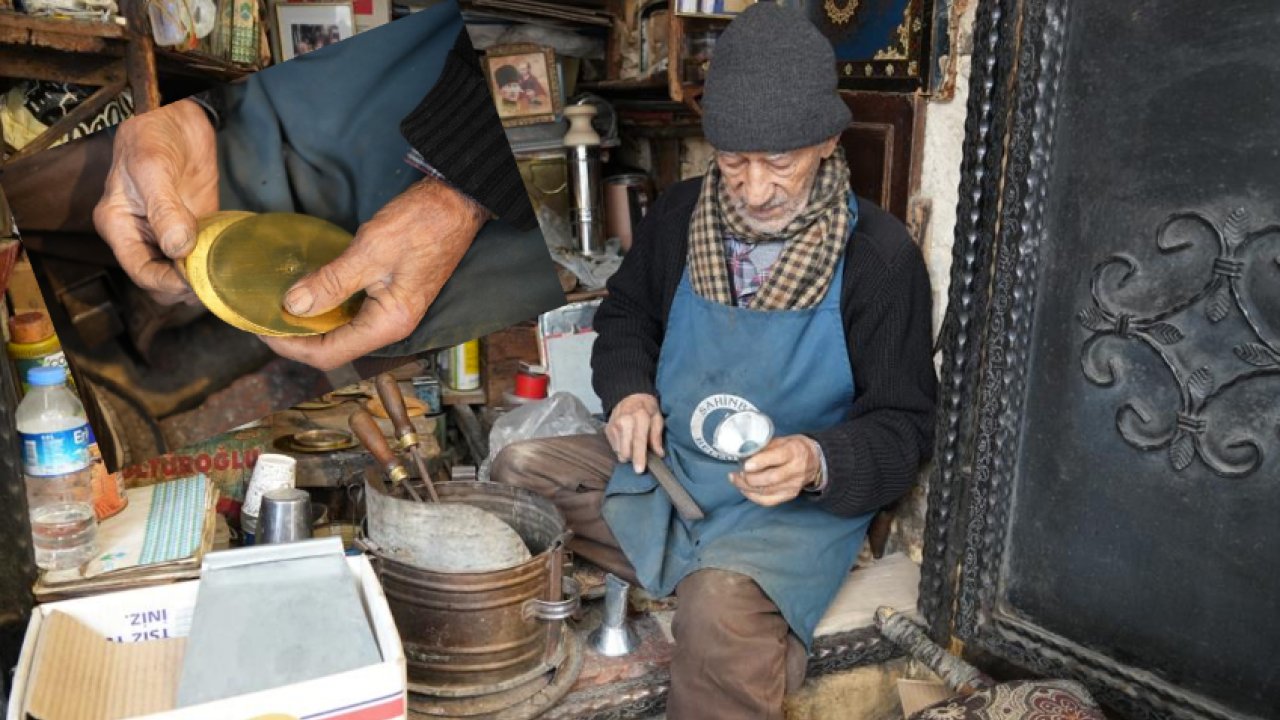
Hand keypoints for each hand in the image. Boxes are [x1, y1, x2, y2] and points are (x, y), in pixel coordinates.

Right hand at [93, 99, 218, 305]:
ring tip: (225, 278)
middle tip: (215, 283)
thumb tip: (178, 249)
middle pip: (160, 281)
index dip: (167, 282)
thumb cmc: (151, 135)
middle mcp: (141, 235)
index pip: (140, 272)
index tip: (194, 281)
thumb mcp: (152, 169)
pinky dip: (216, 264)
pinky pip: (203, 256)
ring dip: (202, 280)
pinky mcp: (194, 226)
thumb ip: (165, 210)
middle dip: (185, 288)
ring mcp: (168, 233)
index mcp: (119, 226)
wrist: (176, 114)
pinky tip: (232, 263)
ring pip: (182, 274)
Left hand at [261, 176, 486, 369]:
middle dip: (297, 338)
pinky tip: (308, 292)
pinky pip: (352, 314)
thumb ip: (331, 282)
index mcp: (389, 323)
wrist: (456, 203)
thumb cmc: (422, 224)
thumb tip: (293, 307)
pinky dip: (327, 307)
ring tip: (279, 306)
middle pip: (335, 348)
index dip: (291, 346)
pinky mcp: (392, 297)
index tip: (261, 326)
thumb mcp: (370, 251)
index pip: (330, 353)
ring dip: (310, 323)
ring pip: (342, 331)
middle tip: (263, 317)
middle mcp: (392, 325)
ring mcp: (393, 312)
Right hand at [605, 393, 663, 472]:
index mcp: (639, 417)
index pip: (638, 440)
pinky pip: (614, 448)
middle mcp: (624, 422)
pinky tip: (627, 439)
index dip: (639, 456)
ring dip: (627, 453)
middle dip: (633, 458)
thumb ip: (657, 436)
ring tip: (634, 444)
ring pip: (619, 451)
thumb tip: (659, 454)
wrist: (629, 395)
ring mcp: (613, 426)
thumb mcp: (657, 418)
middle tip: (641, 455)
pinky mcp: (607, 430)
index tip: (639, 470)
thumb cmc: (646, 408)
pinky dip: (621, 448)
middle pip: (626, 450)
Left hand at [730, 435, 821, 506]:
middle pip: (771, 478)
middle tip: (736, 474)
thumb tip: (744, 453)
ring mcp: (793, 485)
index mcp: (794, 452)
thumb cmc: (793, 448)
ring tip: (735, 480)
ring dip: (747, 487)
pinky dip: (753, 497)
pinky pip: (769, 501)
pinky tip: (744, 490)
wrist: (813, 460)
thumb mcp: (782, 440)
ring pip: (767, 491)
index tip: (745, 465)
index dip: (760, 462)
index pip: (778, 458)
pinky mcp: (790, 495)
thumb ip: (765, 447)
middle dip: (750, 478)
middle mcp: (796, 470)